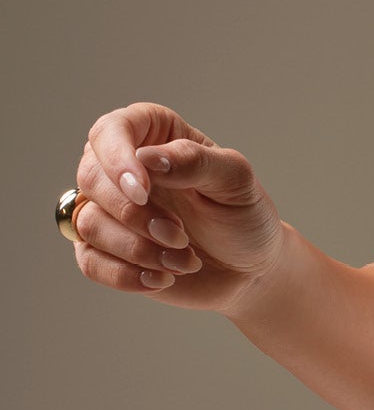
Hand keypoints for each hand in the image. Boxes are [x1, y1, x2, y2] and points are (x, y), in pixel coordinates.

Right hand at [66, 101, 285, 313]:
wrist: (250, 268)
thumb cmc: (243, 215)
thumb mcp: (235, 181)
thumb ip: (194, 161)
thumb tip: (146, 158)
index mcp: (153, 134)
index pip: (110, 131)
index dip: (117, 160)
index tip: (143, 191)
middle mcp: (121, 168)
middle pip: (90, 178)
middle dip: (135, 214)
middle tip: (179, 235)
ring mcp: (107, 210)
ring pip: (87, 223)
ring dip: (137, 249)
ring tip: (183, 259)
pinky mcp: (103, 250)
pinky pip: (89, 262)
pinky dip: (126, 275)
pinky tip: (163, 279)